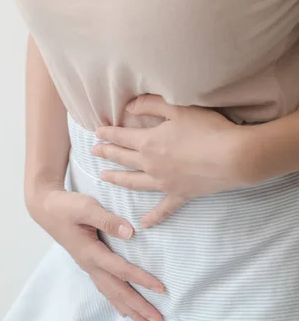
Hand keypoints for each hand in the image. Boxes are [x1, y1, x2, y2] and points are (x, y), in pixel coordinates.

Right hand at [26, 185, 164, 320]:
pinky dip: (116, 300)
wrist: (46, 208)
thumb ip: (107, 220)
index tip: (161, 288)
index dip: (142, 279)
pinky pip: (104, 287)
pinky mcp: (88, 263)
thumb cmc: (65, 207)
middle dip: (138, 306)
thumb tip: (130, 232)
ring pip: (110, 293)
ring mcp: (88, 266)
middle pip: (117, 290)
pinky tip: (123, 309)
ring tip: (144, 320)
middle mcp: (89, 264)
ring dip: (128, 308)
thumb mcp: (86, 207)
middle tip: (158, 319)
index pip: (120, 270)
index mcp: (90, 252)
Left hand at [92, 95, 248, 227]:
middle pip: (122, 158)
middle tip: (93, 153)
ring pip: (133, 182)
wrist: (235, 157)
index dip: (107, 134)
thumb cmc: (207, 129)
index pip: (120, 137)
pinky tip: (144, 224)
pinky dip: (153, 217)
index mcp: (148, 142)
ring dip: (117, 179)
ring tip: (104, 177)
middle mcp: (150, 164)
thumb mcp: (177, 108)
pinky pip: (163, 209)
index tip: (97, 133)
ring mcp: (164, 183)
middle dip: (106, 154)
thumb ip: (151, 104)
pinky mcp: (180, 195)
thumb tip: (128, 107)